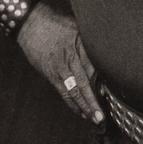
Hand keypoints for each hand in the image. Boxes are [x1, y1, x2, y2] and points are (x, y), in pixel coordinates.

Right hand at [16, 3, 103, 126]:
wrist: (32, 24)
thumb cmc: (57, 24)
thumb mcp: (77, 26)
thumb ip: (90, 42)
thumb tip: (107, 56)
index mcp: (79, 44)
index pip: (93, 66)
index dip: (101, 82)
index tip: (110, 95)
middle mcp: (69, 57)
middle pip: (84, 83)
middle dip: (93, 101)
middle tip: (102, 117)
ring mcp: (59, 67)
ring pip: (73, 91)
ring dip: (84, 107)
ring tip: (94, 119)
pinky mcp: (51, 74)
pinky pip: (63, 92)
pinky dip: (72, 103)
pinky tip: (80, 111)